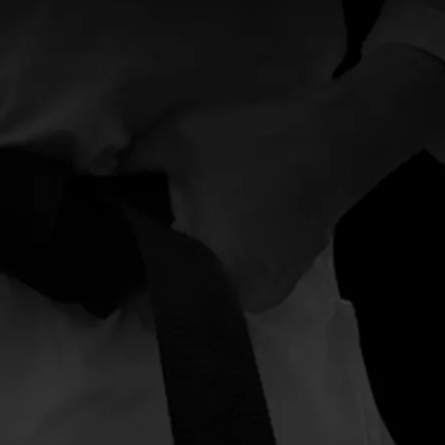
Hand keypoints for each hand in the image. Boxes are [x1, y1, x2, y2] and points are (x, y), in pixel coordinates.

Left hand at [117, 89, 341, 313]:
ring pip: (212, 293)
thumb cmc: (256, 145)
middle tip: (131, 247)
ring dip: (189, 271)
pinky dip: (219, 262)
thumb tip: (104, 180)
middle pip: (183, 304)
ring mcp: (271, 292)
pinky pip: (238, 280)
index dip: (124, 286)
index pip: (150, 306)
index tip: (105, 264)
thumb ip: (131, 163)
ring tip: (164, 236)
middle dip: (155, 279)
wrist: (339, 138)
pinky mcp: (287, 274)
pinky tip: (207, 229)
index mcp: (212, 277)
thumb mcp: (177, 139)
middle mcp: (243, 300)